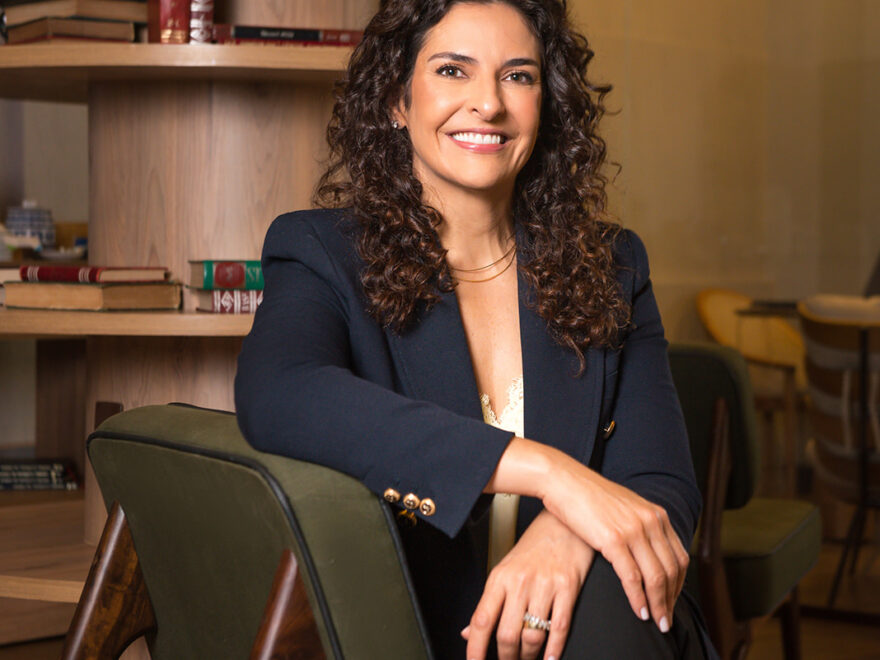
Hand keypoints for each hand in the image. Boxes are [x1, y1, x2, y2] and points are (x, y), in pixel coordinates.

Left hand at [462, 510, 594, 659]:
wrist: (562, 523)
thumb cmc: (534, 547)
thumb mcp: (505, 570)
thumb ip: (489, 603)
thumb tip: (469, 632)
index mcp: (500, 578)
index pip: (482, 620)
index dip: (475, 648)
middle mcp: (520, 582)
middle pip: (507, 634)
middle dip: (506, 658)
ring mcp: (545, 585)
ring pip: (532, 636)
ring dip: (528, 657)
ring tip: (527, 659)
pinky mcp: (568, 588)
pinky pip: (559, 627)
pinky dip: (554, 649)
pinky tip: (549, 657)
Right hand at [543, 460, 688, 633]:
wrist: (564, 481)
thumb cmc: (588, 496)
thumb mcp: (624, 507)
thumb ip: (641, 525)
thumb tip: (647, 550)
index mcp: (656, 514)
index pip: (679, 557)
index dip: (678, 584)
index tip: (671, 601)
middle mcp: (651, 521)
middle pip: (672, 570)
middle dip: (671, 599)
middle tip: (666, 620)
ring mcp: (633, 529)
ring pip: (656, 577)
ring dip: (659, 604)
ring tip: (658, 622)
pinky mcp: (613, 539)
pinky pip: (632, 577)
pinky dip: (638, 598)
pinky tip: (639, 611)